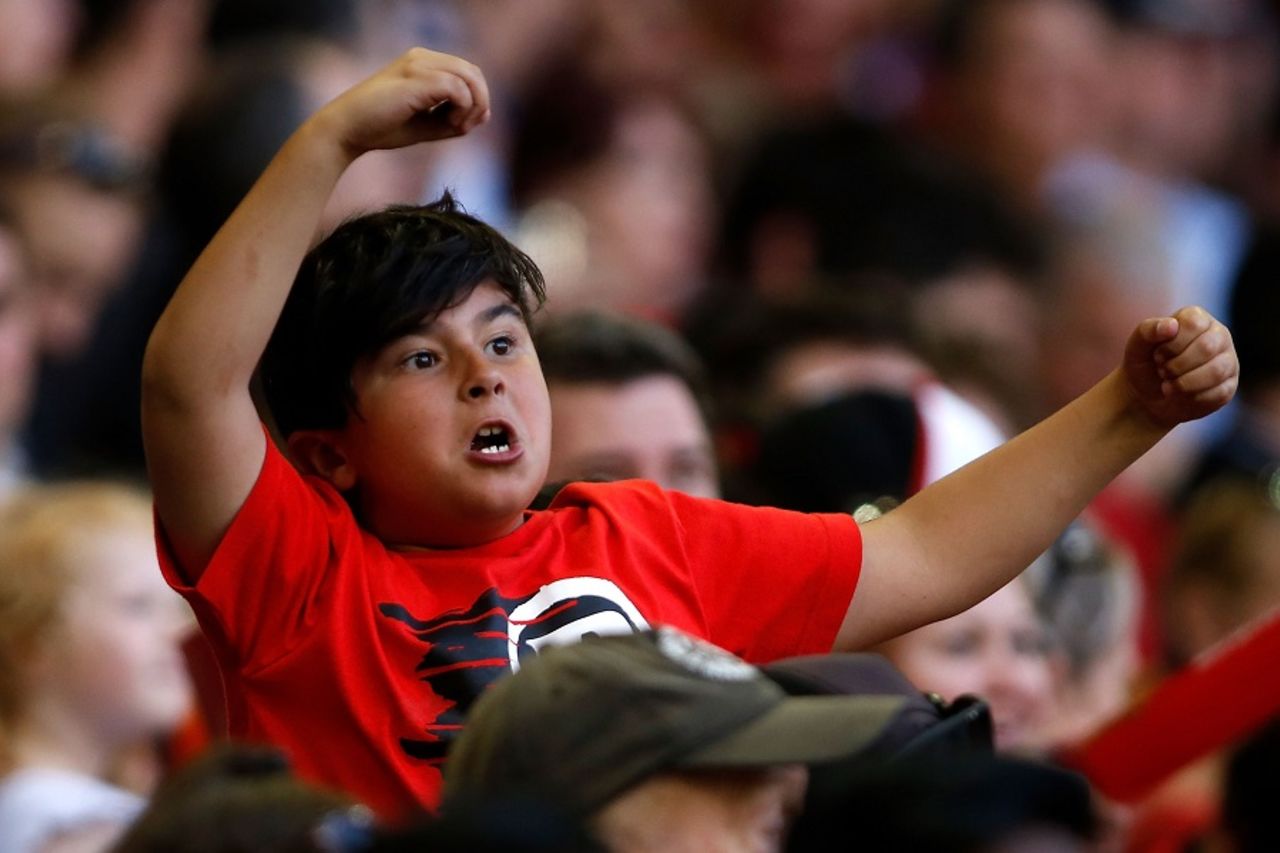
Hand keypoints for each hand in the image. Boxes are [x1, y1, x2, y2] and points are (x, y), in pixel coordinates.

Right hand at [313, 48, 490, 158]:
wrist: (347, 130)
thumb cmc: (382, 128)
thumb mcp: (426, 126)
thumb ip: (455, 120)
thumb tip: (485, 114)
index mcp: (423, 64)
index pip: (467, 72)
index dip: (476, 99)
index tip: (464, 125)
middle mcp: (422, 58)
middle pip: (473, 72)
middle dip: (480, 102)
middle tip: (464, 127)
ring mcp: (418, 65)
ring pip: (469, 77)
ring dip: (473, 106)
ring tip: (457, 127)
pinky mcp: (416, 79)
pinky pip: (457, 88)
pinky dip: (462, 108)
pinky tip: (450, 123)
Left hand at [1123, 305, 1237, 428]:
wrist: (1147, 395)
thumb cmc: (1145, 364)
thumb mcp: (1137, 346)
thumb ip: (1148, 330)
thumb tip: (1171, 325)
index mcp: (1197, 318)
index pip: (1193, 324)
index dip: (1171, 344)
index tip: (1157, 355)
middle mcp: (1218, 334)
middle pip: (1207, 347)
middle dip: (1177, 365)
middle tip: (1162, 371)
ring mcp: (1228, 359)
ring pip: (1216, 371)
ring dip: (1184, 382)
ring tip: (1169, 383)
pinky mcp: (1229, 385)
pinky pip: (1218, 392)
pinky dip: (1192, 397)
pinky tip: (1180, 394)